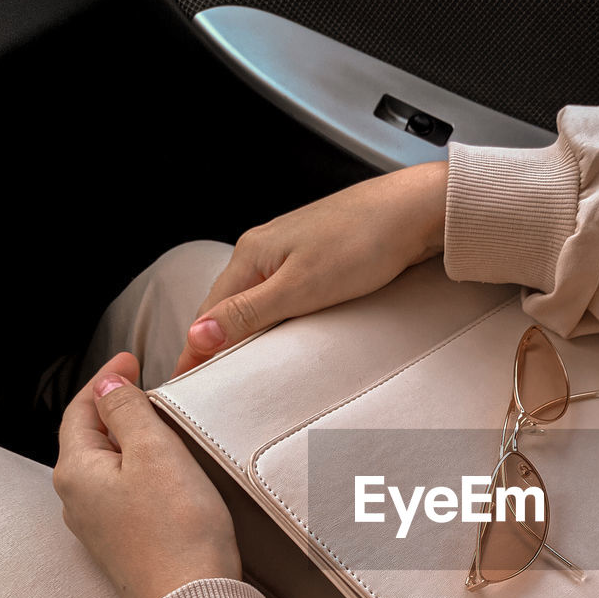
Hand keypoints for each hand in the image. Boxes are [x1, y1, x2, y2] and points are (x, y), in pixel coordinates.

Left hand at [54, 352, 241, 597]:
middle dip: (120, 409)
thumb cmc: (178, 532)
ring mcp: (102, 526)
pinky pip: (128, 494)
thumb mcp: (155, 451)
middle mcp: (79, 501)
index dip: (108, 380)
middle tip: (152, 388)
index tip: (132, 361)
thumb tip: (109, 385)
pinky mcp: (128, 544)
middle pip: (92, 439)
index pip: (80, 410)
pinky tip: (170, 472)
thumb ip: (128, 411)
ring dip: (134, 441)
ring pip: (111, 467)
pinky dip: (144, 471)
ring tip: (165, 425)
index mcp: (76, 472)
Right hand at [172, 161, 448, 375]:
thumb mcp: (301, 287)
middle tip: (206, 385)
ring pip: (255, 301)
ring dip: (244, 332)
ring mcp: (292, 252)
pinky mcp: (318, 258)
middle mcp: (265, 249)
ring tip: (237, 367)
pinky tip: (281, 335)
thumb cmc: (363, 242)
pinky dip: (274, 320)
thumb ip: (249, 313)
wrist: (415, 212)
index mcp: (251, 254)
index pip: (209, 312)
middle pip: (227, 306)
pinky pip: (283, 296)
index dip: (194, 350)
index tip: (182, 384)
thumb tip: (198, 334)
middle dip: (214, 343)